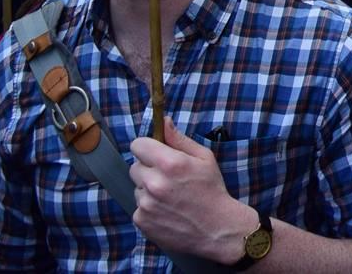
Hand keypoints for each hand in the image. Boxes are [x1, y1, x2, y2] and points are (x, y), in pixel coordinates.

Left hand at [127, 119, 254, 263]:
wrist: (217, 229)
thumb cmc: (212, 190)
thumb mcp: (204, 158)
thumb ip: (180, 139)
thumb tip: (163, 122)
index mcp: (170, 163)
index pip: (138, 145)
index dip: (147, 147)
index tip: (155, 152)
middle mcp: (154, 182)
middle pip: (135, 166)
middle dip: (148, 168)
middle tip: (168, 177)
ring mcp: (145, 203)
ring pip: (137, 187)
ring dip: (148, 188)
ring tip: (170, 196)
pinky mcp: (141, 220)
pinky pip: (138, 206)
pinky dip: (149, 207)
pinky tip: (166, 210)